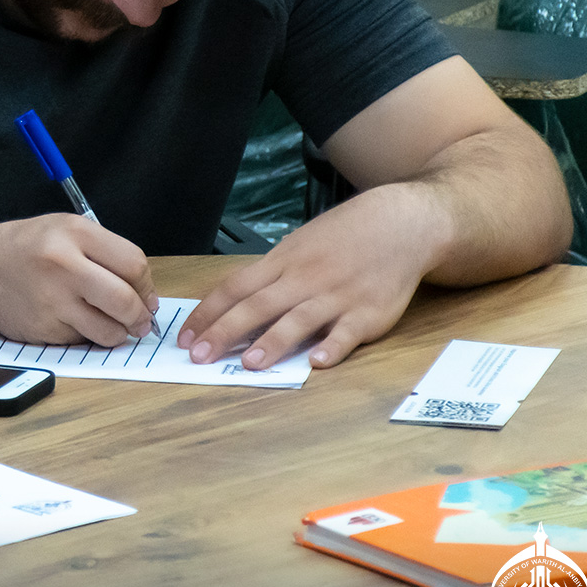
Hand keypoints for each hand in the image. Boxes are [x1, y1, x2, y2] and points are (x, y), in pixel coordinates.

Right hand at [0, 215, 157, 344]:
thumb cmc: (25, 248)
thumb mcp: (65, 229)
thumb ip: (104, 252)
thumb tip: (143, 293)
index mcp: (74, 233)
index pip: (133, 264)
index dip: (146, 285)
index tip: (144, 295)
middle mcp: (63, 265)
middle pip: (125, 300)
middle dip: (140, 317)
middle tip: (140, 321)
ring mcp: (52, 300)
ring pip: (108, 330)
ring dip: (119, 333)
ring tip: (113, 326)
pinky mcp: (43, 328)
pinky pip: (82, 341)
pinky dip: (87, 337)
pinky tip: (75, 323)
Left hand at [180, 183, 442, 369]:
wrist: (401, 222)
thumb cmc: (344, 237)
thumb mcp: (298, 246)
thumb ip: (270, 275)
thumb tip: (232, 303)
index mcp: (282, 263)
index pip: (234, 288)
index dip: (208, 313)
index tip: (184, 338)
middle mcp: (304, 279)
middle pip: (257, 306)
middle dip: (225, 332)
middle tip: (198, 357)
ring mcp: (337, 296)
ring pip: (298, 320)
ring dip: (273, 342)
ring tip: (249, 364)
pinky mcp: (369, 313)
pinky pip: (348, 332)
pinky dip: (333, 346)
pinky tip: (318, 363)